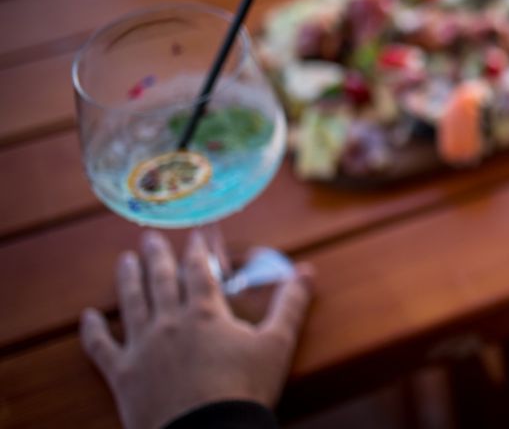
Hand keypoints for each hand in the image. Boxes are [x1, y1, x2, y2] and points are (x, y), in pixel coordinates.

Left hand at [80, 230, 312, 428]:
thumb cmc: (244, 389)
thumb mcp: (277, 344)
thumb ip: (291, 304)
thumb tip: (307, 271)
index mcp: (206, 312)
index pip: (199, 270)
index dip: (198, 249)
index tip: (196, 233)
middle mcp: (170, 322)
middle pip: (162, 279)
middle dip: (158, 256)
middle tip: (150, 237)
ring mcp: (143, 346)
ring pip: (131, 302)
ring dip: (128, 279)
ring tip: (124, 260)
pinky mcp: (123, 374)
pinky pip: (101, 347)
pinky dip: (92, 331)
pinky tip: (87, 317)